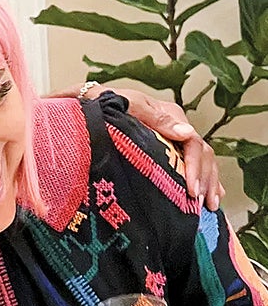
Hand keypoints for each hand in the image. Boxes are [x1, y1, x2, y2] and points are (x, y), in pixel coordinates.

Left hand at [90, 85, 223, 210]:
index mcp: (171, 116)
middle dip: (206, 179)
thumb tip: (187, 132)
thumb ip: (158, 119)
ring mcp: (174, 138)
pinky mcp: (167, 148)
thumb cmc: (109, 102)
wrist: (92, 101)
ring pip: (202, 161)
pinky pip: (193, 164)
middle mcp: (176, 126)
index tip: (192, 190)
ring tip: (211, 204)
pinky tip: (212, 193)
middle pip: (202, 154)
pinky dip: (205, 179)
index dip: (195, 167)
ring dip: (209, 182)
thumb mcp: (132, 106)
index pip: (193, 143)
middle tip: (203, 203)